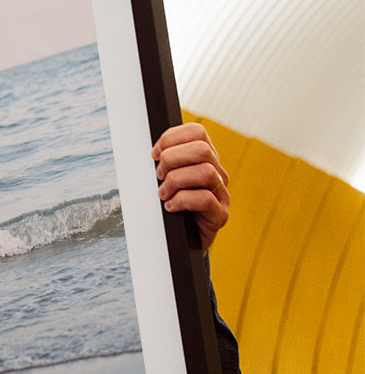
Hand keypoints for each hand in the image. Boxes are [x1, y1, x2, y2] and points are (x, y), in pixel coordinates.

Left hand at [152, 122, 229, 250]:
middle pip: (202, 149)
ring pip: (205, 172)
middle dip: (172, 159)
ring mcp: (222, 194)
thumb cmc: (172, 207)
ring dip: (176, 181)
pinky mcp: (220, 215)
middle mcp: (218, 173)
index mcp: (205, 159)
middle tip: (159, 176)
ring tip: (163, 194)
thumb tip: (152, 152)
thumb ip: (164, 162)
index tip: (154, 154)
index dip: (171, 138)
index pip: (196, 132)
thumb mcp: (166, 179)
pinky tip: (170, 207)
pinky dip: (181, 201)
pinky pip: (205, 199)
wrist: (182, 242)